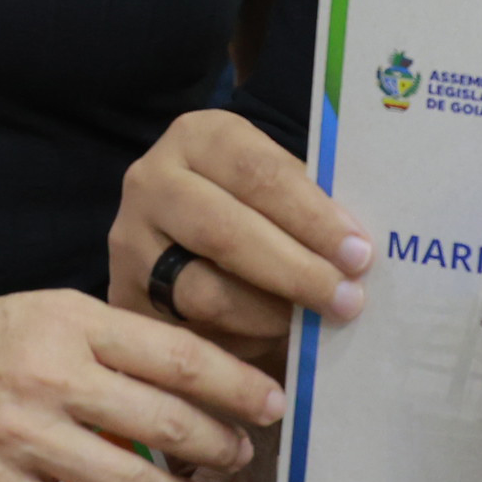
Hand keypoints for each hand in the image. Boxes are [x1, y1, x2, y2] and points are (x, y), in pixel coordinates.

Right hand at [0, 290, 284, 481]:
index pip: (179, 355)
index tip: (271, 402)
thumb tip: (195, 378)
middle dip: (221, 447)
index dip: (238, 385)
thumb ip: (111, 344)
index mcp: (69, 322)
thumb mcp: (42, 315)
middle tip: (239, 458)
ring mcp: (20, 437)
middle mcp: (49, 375)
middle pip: (170, 420)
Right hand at [110, 109, 372, 358]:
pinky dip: (238, 343)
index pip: (258, 173)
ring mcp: (129, 242)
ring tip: (313, 326)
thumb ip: (305, 209)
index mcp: (199, 137)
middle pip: (226, 231)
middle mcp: (152, 181)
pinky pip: (187, 331)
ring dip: (270, 315)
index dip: (311, 216)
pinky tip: (272, 343)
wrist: (180, 238)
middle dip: (295, 270)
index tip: (358, 253)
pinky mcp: (124, 299)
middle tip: (347, 300)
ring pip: (203, 290)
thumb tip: (356, 254)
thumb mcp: (272, 188)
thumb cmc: (252, 210)